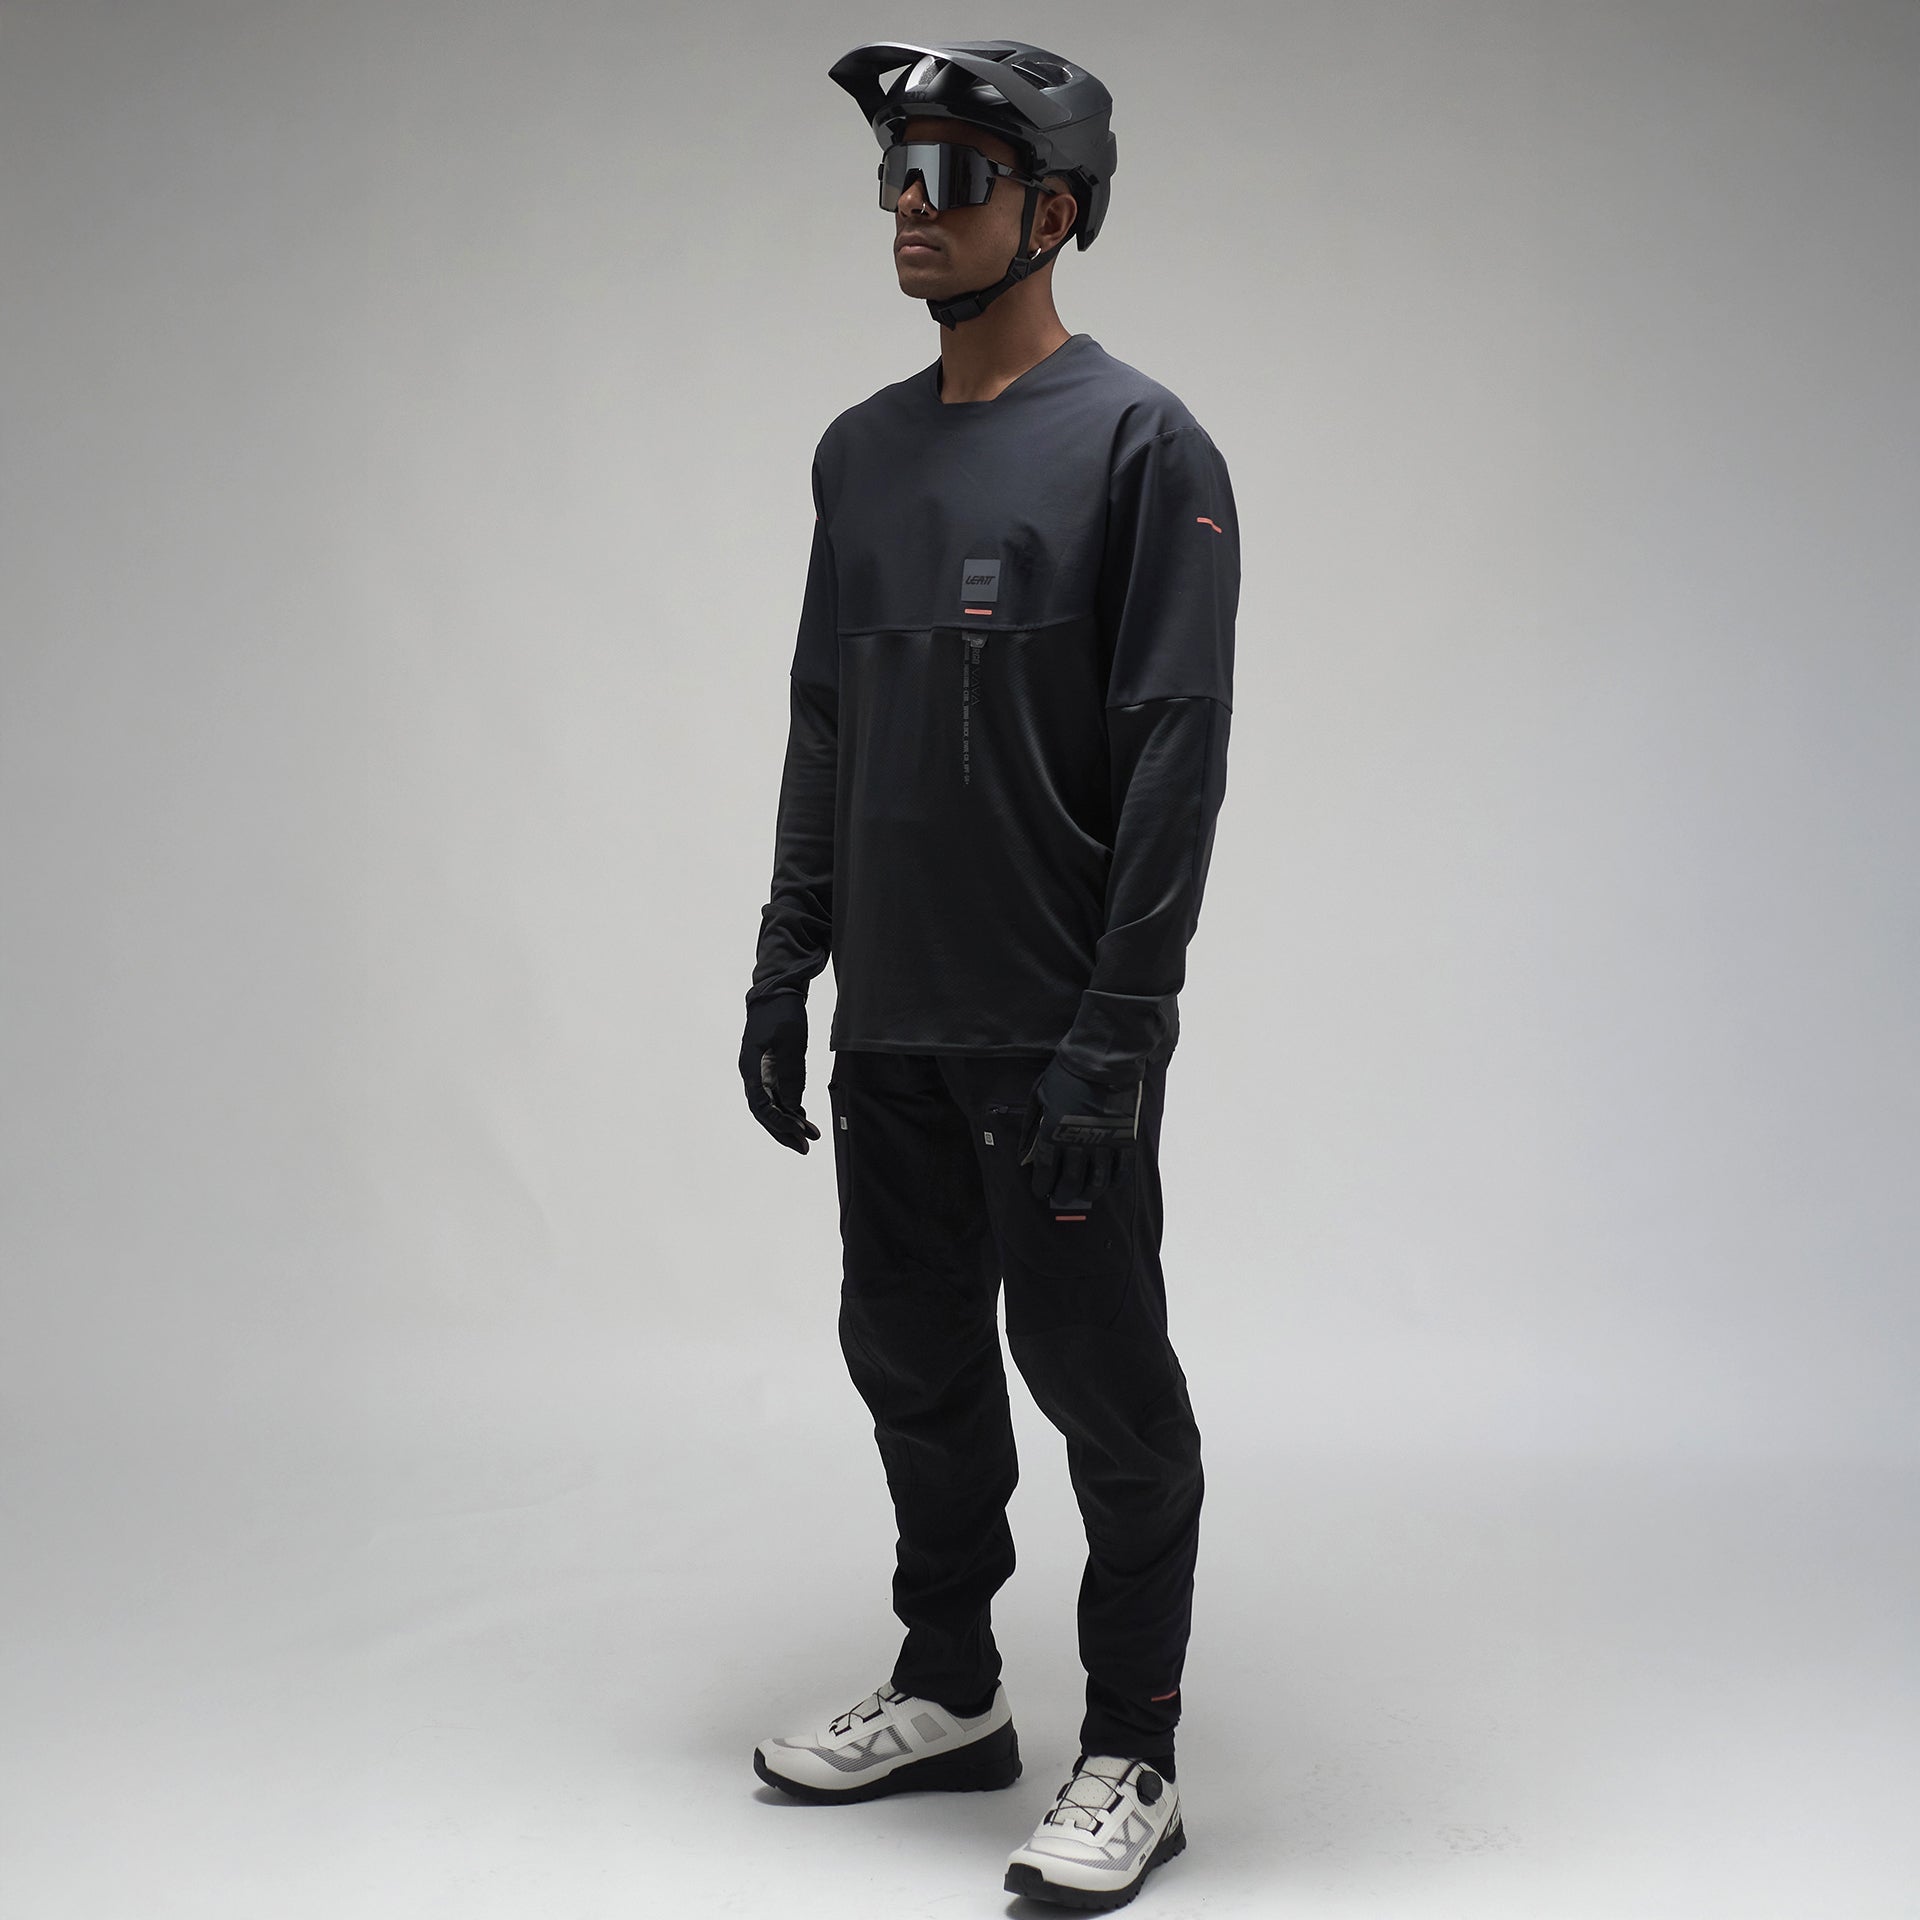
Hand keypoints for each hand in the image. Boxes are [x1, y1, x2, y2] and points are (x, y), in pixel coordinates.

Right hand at [740, 992, 821, 1152]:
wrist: (777, 993)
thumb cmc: (781, 1012)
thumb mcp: (789, 1040)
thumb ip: (790, 1074)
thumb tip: (793, 1107)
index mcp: (750, 1067)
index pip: (761, 1105)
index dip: (779, 1121)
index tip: (799, 1130)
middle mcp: (753, 1075)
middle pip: (765, 1113)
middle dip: (784, 1131)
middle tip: (805, 1147)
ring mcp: (762, 1074)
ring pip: (773, 1107)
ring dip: (790, 1124)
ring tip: (811, 1138)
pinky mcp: (774, 1071)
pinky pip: (781, 1097)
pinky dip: (792, 1111)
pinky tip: (805, 1121)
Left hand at [1017, 1056, 1142, 1209]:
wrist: (1102, 1060)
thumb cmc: (1066, 1075)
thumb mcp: (1039, 1096)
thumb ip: (1031, 1126)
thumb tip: (1025, 1153)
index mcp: (1053, 1133)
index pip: (1045, 1170)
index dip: (1041, 1185)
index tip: (1041, 1191)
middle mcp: (1078, 1143)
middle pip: (1070, 1181)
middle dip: (1063, 1194)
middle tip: (1061, 1197)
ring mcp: (1104, 1143)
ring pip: (1096, 1181)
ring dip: (1088, 1193)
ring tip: (1084, 1195)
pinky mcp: (1125, 1140)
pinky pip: (1121, 1170)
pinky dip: (1114, 1181)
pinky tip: (1108, 1183)